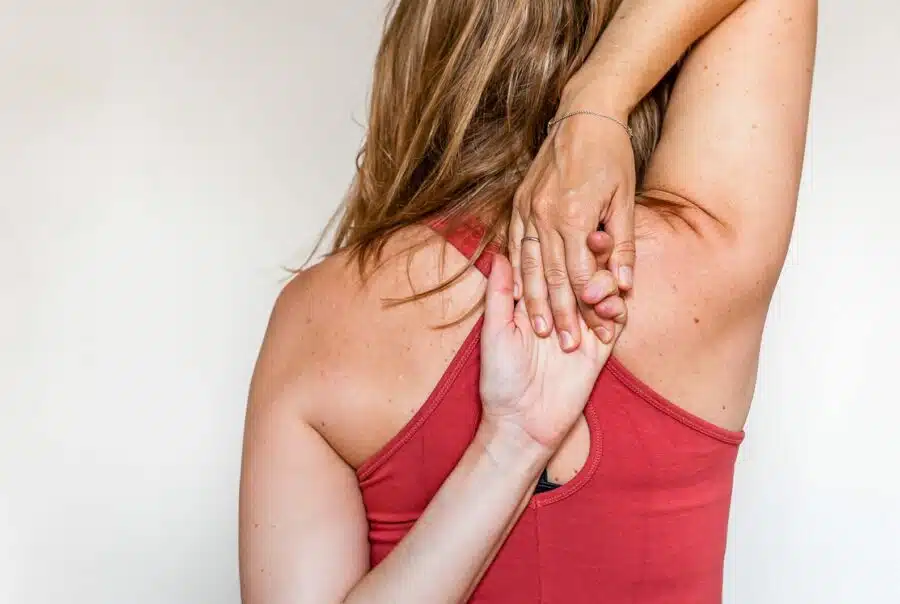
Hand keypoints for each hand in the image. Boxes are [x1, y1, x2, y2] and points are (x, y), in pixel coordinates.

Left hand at [479, 253, 623, 450]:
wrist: (522, 424)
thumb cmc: (500, 379)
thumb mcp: (494, 331)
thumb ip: (500, 293)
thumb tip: (500, 252)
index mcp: (535, 301)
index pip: (554, 263)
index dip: (563, 243)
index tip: (570, 224)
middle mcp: (561, 308)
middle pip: (584, 270)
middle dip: (593, 252)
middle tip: (597, 238)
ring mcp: (583, 326)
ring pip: (605, 290)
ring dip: (605, 280)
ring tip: (595, 288)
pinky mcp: (600, 348)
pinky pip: (616, 320)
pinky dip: (616, 307)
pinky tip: (607, 306)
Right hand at [508, 102, 635, 351]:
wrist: (584, 111)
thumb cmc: (611, 154)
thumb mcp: (626, 199)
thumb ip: (622, 244)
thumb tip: (623, 285)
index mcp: (575, 216)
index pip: (579, 275)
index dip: (586, 309)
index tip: (593, 336)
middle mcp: (545, 215)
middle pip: (552, 277)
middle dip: (559, 316)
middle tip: (566, 347)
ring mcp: (527, 209)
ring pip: (529, 266)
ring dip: (534, 302)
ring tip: (539, 330)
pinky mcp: (519, 202)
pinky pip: (515, 246)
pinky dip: (517, 272)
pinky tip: (519, 294)